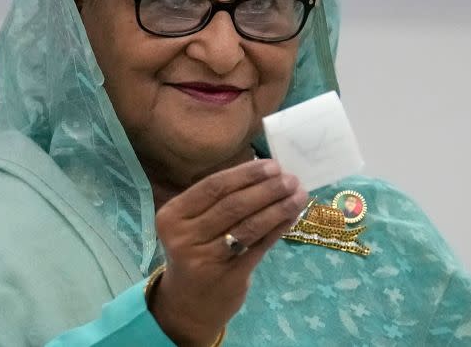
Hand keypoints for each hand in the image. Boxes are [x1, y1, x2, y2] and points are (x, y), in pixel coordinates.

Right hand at [150, 160, 307, 345]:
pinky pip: (259, 247)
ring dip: (278, 207)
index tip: (273, 165)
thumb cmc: (194, 251)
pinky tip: (292, 216)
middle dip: (267, 189)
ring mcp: (205, 259)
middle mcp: (184, 237)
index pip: (213, 187)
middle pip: (233, 205)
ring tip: (298, 195)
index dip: (245, 174)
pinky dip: (278, 228)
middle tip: (291, 179)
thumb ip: (217, 201)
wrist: (187, 304)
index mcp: (172, 216)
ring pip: (249, 226)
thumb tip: (264, 173)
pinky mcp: (228, 277)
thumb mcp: (191, 224)